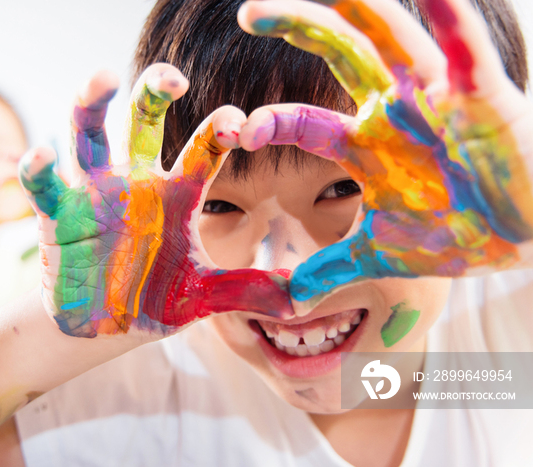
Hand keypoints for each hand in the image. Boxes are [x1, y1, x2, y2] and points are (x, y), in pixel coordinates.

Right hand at [19, 64, 294, 337]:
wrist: (105, 326)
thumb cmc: (155, 300)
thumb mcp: (203, 297)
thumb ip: (245, 290)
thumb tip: (301, 300)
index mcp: (176, 194)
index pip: (203, 150)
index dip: (221, 130)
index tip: (243, 125)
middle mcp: (136, 182)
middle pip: (144, 120)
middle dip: (155, 92)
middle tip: (174, 78)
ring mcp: (95, 193)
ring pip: (89, 135)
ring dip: (91, 104)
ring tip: (103, 78)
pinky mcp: (57, 214)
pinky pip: (44, 185)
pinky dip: (37, 169)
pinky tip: (42, 155)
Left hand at [237, 0, 532, 303]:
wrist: (525, 240)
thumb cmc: (457, 236)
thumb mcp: (381, 254)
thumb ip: (334, 268)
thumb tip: (290, 299)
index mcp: (364, 143)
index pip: (303, 121)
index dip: (270, 122)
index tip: (237, 133)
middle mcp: (393, 109)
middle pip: (340, 54)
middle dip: (298, 28)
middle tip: (249, 12)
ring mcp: (437, 97)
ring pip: (392, 38)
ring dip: (358, 7)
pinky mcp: (483, 96)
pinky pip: (467, 48)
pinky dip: (453, 16)